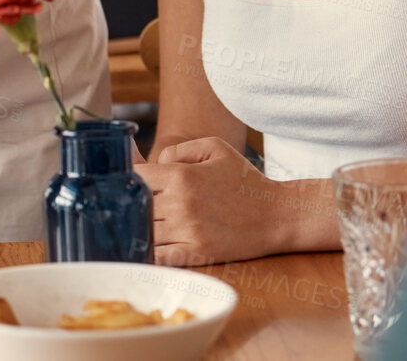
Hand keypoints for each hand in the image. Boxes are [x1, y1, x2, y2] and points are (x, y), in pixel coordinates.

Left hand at [135, 137, 300, 265]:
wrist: (277, 214)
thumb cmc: (245, 180)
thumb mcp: (215, 149)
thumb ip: (179, 150)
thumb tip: (155, 163)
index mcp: (181, 175)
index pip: (135, 177)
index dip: (129, 180)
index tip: (130, 183)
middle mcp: (181, 203)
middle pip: (135, 205)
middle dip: (132, 204)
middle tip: (133, 206)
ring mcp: (188, 230)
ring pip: (144, 231)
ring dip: (138, 228)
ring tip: (142, 224)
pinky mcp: (197, 253)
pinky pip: (159, 256)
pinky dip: (149, 253)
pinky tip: (149, 247)